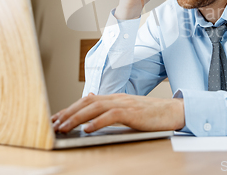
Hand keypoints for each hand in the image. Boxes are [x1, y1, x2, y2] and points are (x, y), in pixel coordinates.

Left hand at [51, 93, 184, 132]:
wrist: (172, 112)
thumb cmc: (151, 114)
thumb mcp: (128, 111)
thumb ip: (111, 112)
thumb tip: (92, 116)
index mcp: (114, 98)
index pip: (87, 101)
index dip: (70, 109)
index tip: (56, 118)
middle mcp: (117, 98)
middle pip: (86, 103)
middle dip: (68, 113)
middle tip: (54, 124)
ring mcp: (124, 103)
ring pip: (94, 108)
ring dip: (76, 118)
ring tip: (64, 127)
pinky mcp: (132, 112)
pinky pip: (111, 115)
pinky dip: (97, 122)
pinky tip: (87, 129)